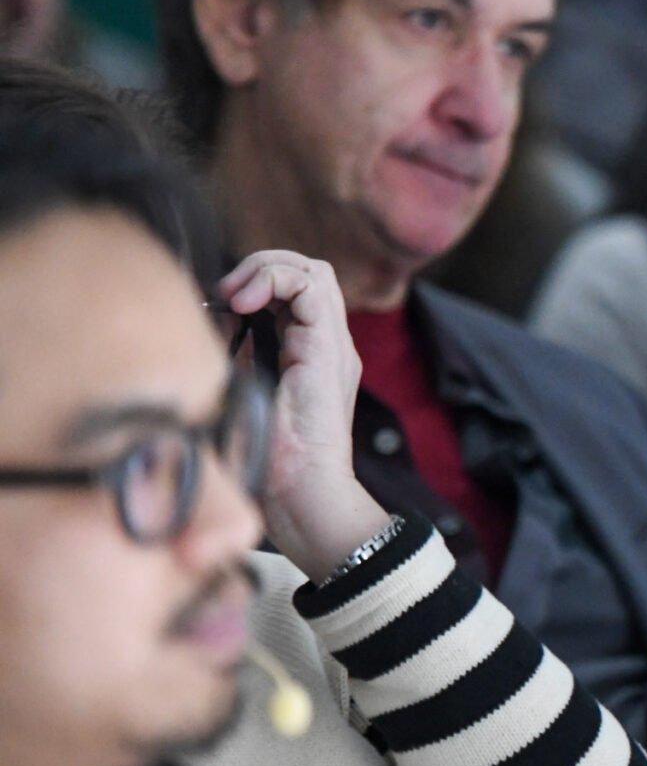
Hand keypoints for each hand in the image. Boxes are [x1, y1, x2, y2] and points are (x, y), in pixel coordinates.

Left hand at [215, 251, 390, 577]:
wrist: (301, 499)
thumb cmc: (266, 465)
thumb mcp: (235, 398)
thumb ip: (228, 363)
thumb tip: (196, 329)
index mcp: (305, 355)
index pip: (292, 289)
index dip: (256, 279)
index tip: (219, 302)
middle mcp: (324, 345)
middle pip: (306, 270)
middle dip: (262, 266)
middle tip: (227, 292)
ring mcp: (331, 345)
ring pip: (314, 270)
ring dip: (268, 269)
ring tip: (237, 294)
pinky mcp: (329, 349)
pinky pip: (313, 286)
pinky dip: (276, 281)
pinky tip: (244, 302)